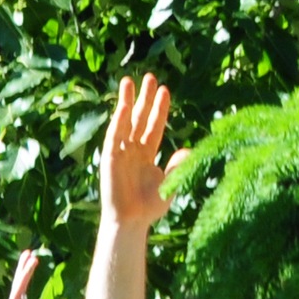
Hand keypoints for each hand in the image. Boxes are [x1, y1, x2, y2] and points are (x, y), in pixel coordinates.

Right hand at [99, 75, 180, 227]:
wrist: (132, 221)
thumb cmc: (150, 208)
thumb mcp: (171, 182)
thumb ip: (179, 164)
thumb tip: (189, 148)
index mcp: (147, 155)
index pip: (154, 126)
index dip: (160, 108)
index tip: (165, 90)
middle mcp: (132, 151)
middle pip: (139, 118)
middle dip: (144, 98)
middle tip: (149, 77)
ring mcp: (120, 154)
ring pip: (125, 121)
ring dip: (127, 101)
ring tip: (130, 80)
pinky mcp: (110, 159)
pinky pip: (115, 136)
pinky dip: (119, 120)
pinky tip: (124, 105)